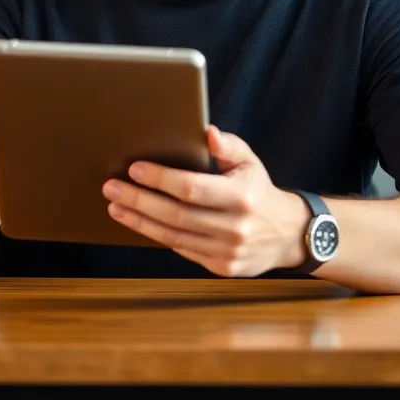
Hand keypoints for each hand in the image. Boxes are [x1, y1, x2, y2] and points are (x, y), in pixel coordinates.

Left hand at [102, 125, 309, 277]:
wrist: (287, 234)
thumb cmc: (258, 190)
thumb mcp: (249, 161)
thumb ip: (227, 146)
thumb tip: (206, 132)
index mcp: (242, 196)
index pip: (192, 187)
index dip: (160, 179)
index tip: (134, 168)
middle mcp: (235, 226)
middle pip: (176, 214)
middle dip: (139, 200)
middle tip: (112, 188)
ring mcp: (228, 250)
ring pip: (173, 236)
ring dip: (139, 221)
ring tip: (115, 207)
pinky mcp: (221, 267)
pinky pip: (181, 249)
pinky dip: (157, 235)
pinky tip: (138, 222)